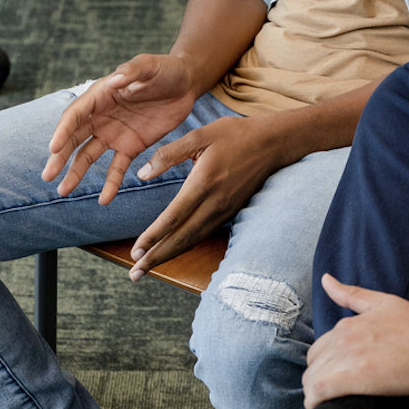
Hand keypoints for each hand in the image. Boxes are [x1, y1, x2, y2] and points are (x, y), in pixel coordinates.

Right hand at [43, 54, 196, 204]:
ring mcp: (114, 133)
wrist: (185, 84)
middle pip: (74, 138)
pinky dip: (110, 184)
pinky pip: (117, 168)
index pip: (76, 115)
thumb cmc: (164, 70)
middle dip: (60, 157)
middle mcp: (101, 116)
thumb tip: (116, 79)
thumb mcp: (150, 65)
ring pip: (89, 156)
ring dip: (75, 173)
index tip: (53, 149)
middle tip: (47, 176)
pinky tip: (104, 200)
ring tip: (63, 192)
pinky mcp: (131, 147)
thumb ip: (133, 70)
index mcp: (101, 94)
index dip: (63, 131)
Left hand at [127, 112, 290, 280]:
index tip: (136, 252)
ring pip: (193, 240)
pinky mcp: (230, 213)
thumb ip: (169, 154)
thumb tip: (142, 174)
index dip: (153, 237)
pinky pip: (204, 235)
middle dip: (157, 257)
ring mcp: (225, 211)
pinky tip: (172, 251)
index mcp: (204, 182)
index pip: (174, 217)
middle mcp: (215, 203)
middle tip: (135, 273)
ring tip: (148, 268)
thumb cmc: (235, 134)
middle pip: (182, 238)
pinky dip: (186, 246)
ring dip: (169, 256)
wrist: (273, 143)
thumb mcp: (200, 135)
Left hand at [303, 274, 408, 408]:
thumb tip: (326, 279)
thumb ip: (351, 294)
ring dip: (317, 396)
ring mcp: (346, 356)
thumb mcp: (381, 302)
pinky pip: (320, 392)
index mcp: (345, 326)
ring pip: (311, 381)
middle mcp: (341, 339)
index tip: (334, 383)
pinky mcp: (355, 376)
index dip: (322, 370)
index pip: (317, 352)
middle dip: (318, 384)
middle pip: (312, 367)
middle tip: (335, 400)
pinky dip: (317, 404)